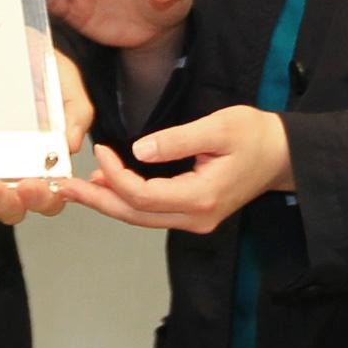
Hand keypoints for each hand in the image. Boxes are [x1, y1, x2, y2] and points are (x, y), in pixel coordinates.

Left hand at [0, 50, 94, 223]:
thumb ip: (76, 111)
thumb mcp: (64, 80)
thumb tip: (71, 144)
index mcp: (47, 158)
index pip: (51, 194)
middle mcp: (18, 169)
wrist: (8, 42)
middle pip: (16, 205)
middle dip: (6, 202)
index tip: (34, 184)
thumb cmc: (38, 64)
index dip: (44, 198)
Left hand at [59, 107, 291, 237]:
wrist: (283, 155)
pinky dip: (128, 200)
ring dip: (110, 201)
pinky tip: (109, 184)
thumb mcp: (219, 127)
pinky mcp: (194, 213)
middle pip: (135, 215)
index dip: (116, 175)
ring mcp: (195, 220)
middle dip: (98, 200)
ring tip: (79, 186)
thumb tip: (138, 150)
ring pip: (142, 217)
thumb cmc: (255, 136)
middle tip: (64, 188)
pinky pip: (153, 212)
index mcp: (201, 197)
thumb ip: (178, 140)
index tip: (101, 150)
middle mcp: (196, 217)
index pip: (144, 196)